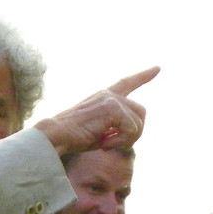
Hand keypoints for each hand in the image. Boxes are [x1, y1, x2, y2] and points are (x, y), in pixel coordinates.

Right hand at [34, 66, 159, 155]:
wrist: (55, 136)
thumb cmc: (72, 138)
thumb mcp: (98, 132)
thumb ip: (115, 128)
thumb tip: (131, 135)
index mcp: (103, 97)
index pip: (127, 83)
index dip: (143, 76)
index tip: (157, 68)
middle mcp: (109, 95)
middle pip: (141, 113)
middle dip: (134, 134)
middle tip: (113, 145)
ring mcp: (111, 99)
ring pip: (138, 124)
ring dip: (126, 140)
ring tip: (106, 145)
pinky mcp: (112, 108)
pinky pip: (130, 129)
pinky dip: (120, 142)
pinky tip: (104, 145)